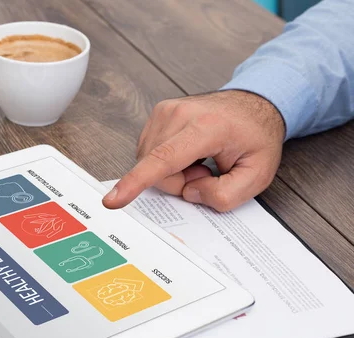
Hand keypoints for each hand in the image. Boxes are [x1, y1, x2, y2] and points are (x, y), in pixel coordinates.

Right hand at [102, 90, 284, 211]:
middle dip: (180, 182)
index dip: (136, 183)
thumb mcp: (257, 176)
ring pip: (149, 162)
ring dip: (173, 172)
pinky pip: (149, 152)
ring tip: (200, 160)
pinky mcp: (158, 114)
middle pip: (156, 168)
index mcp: (207, 127)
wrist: (255, 104)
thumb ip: (225, 195)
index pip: (164, 159)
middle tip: (207, 172)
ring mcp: (165, 110)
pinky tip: (189, 153)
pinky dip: (167, 161)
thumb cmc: (256, 138)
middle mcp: (180, 113)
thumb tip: (188, 192)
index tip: (113, 199)